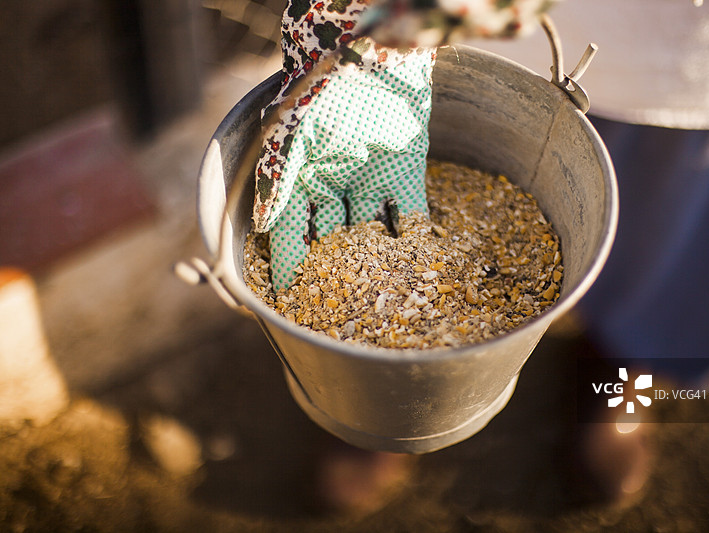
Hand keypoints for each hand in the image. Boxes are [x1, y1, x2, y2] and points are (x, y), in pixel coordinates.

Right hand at [266, 49, 433, 288]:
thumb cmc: (321, 87)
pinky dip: (414, 237)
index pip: (289, 231)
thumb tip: (262, 223)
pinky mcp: (404, 171)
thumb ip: (278, 178)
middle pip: (330, 239)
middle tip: (341, 311)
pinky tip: (420, 267)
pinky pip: (409, 211)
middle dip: (334, 273)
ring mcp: (368, 178)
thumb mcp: (292, 133)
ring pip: (370, 232)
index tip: (291, 299)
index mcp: (299, 177)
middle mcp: (332, 184)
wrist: (371, 48)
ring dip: (375, 264)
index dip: (289, 265)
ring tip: (383, 300)